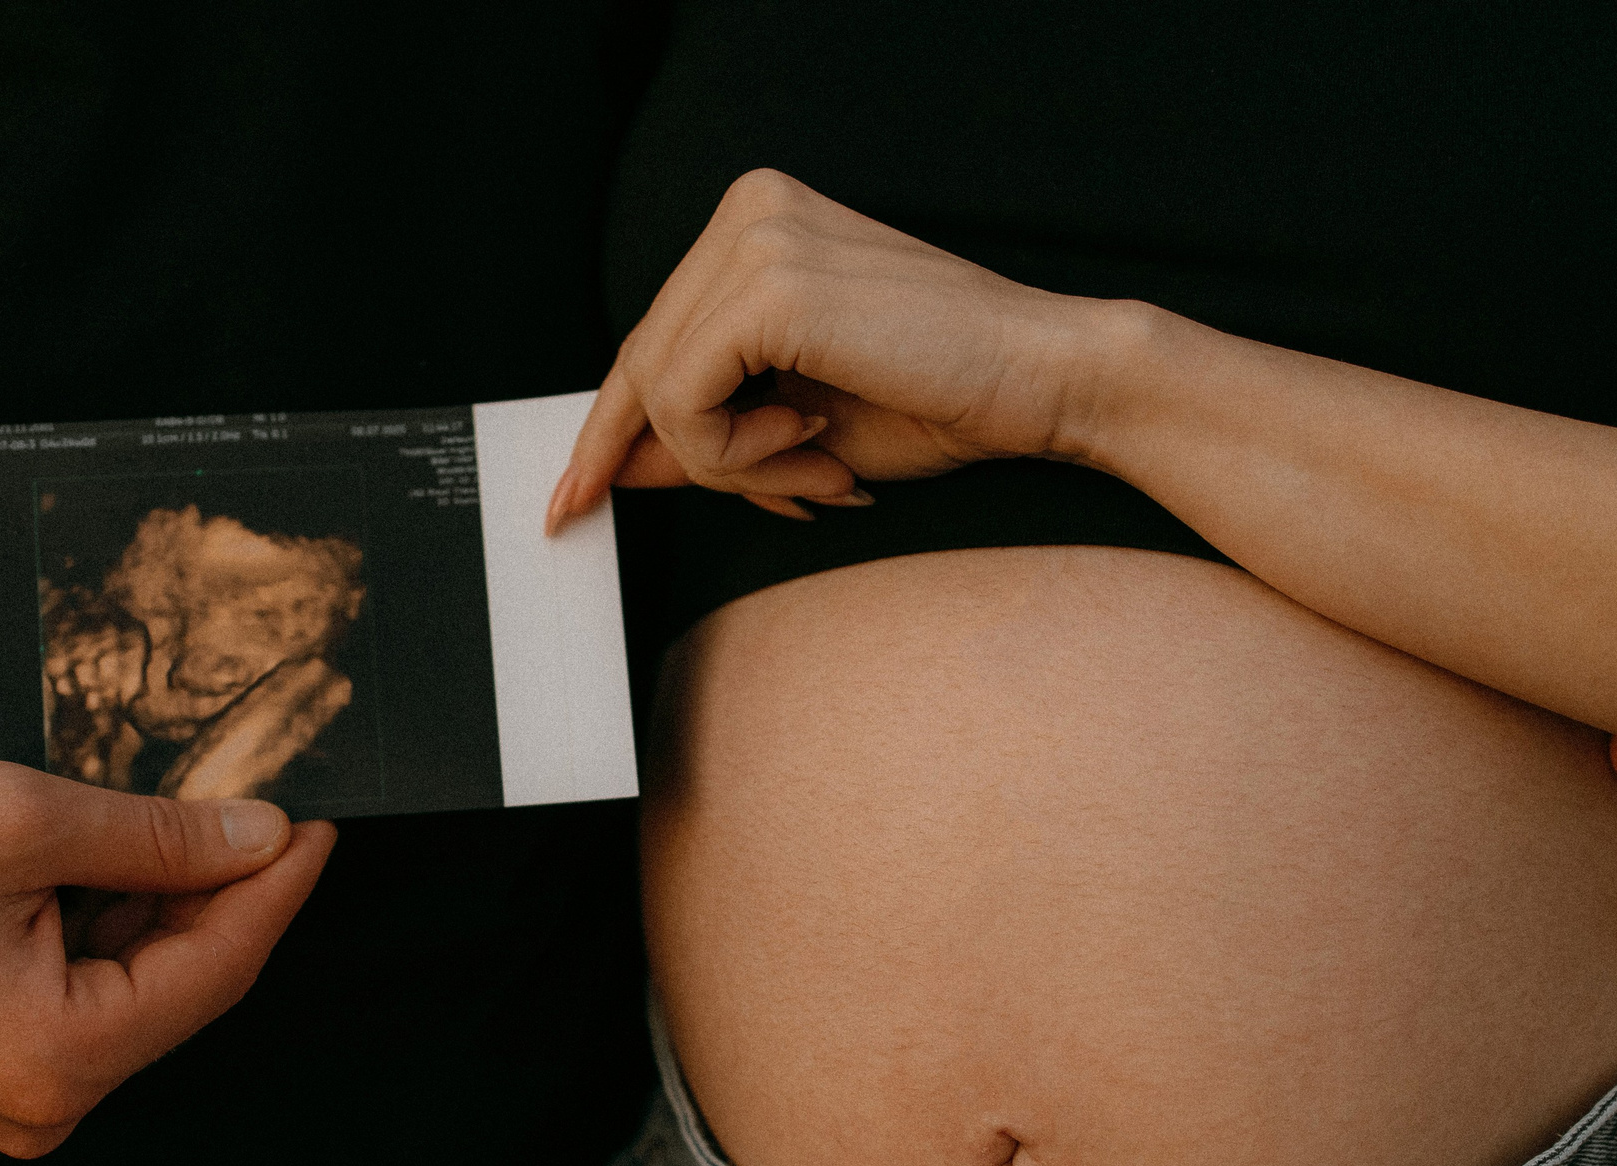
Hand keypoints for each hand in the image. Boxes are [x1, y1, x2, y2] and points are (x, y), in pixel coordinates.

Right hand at [0, 761, 333, 1157]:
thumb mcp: (23, 821)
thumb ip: (156, 837)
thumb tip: (257, 835)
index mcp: (55, 1057)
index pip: (215, 971)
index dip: (275, 891)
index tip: (317, 827)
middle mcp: (43, 1103)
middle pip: (183, 988)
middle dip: (228, 896)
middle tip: (269, 810)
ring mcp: (17, 1099)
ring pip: (139, 993)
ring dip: (170, 911)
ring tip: (197, 822)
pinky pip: (90, 1002)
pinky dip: (115, 934)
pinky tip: (129, 865)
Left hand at [545, 168, 1123, 530]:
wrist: (1043, 381)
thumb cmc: (940, 398)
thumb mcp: (795, 428)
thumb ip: (704, 438)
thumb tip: (616, 468)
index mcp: (756, 226)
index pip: (653, 340)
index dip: (609, 431)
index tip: (573, 501)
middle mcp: (747, 213)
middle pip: (644, 367)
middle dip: (698, 460)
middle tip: (791, 494)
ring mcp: (755, 238)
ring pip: (660, 390)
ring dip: (732, 463)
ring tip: (821, 467)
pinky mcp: (769, 285)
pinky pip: (685, 398)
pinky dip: (735, 450)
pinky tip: (813, 438)